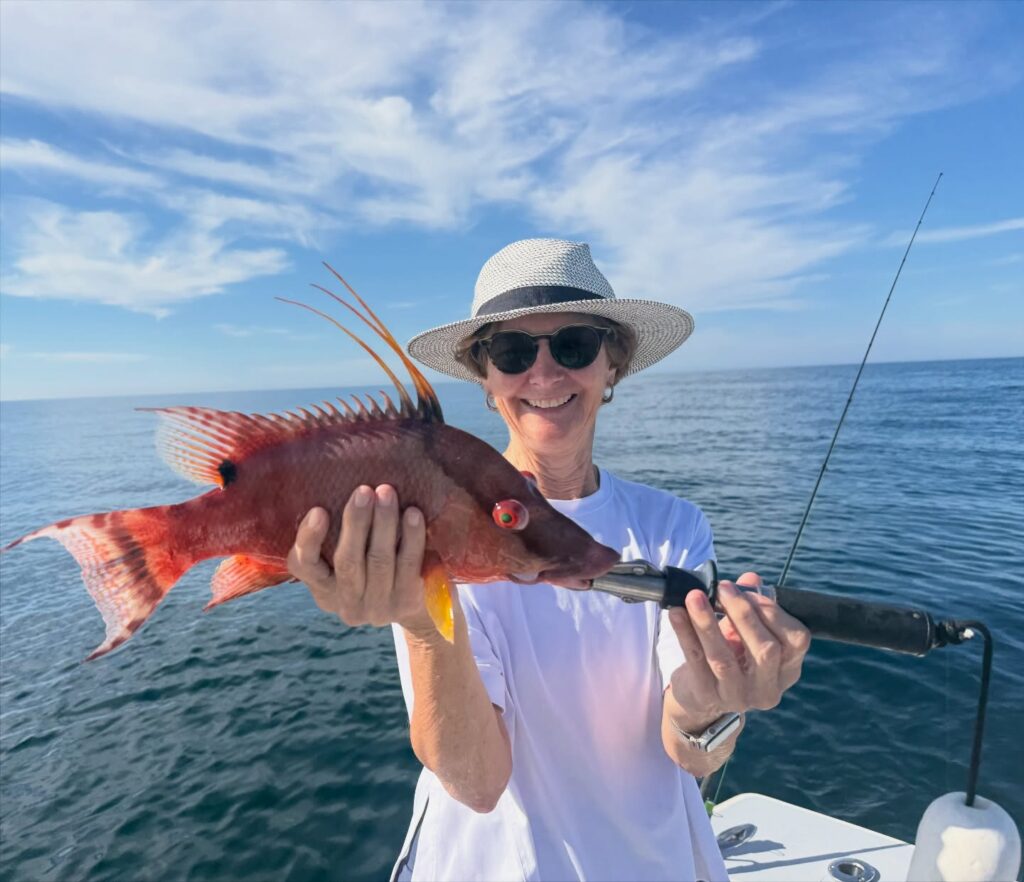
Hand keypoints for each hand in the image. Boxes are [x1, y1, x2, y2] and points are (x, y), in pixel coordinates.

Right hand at [287, 484, 434, 632]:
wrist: (410, 607)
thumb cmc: (370, 567)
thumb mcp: (346, 558)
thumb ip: (337, 533)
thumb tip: (340, 483)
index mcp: (322, 588)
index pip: (304, 566)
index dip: (310, 538)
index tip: (318, 510)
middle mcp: (345, 603)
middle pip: (347, 561)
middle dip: (356, 523)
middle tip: (364, 491)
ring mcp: (376, 607)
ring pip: (379, 561)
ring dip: (384, 523)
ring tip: (387, 493)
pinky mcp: (405, 603)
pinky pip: (409, 566)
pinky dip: (412, 538)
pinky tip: (413, 514)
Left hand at [666, 572, 809, 729]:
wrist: (701, 694)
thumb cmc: (732, 654)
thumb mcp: (745, 631)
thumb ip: (751, 603)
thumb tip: (750, 579)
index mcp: (788, 669)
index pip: (797, 640)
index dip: (774, 612)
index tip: (750, 592)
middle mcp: (768, 687)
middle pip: (765, 650)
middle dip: (742, 614)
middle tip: (722, 589)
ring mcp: (738, 696)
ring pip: (724, 658)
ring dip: (707, 623)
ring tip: (694, 597)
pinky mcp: (708, 696)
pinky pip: (695, 660)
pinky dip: (684, 633)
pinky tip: (676, 613)